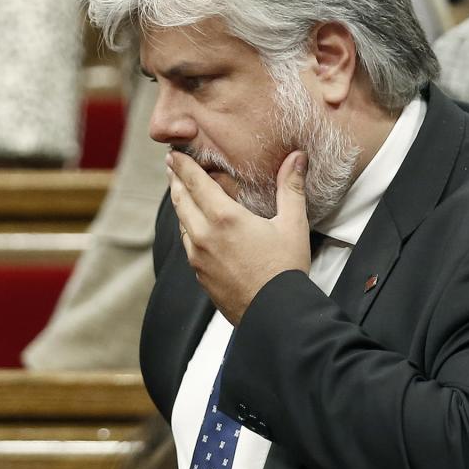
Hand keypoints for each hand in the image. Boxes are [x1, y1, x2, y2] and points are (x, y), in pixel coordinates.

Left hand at [168, 149, 311, 324]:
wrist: (274, 315)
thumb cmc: (285, 270)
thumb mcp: (293, 225)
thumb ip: (291, 187)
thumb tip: (297, 157)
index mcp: (224, 218)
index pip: (195, 182)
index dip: (182, 165)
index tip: (173, 153)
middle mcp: (204, 235)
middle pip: (180, 199)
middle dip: (175, 180)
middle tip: (171, 166)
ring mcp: (198, 256)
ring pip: (181, 222)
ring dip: (180, 203)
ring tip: (181, 191)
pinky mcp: (198, 273)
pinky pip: (187, 243)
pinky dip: (187, 227)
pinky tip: (194, 226)